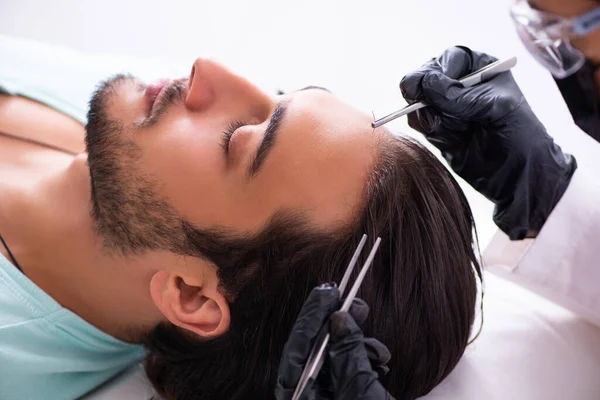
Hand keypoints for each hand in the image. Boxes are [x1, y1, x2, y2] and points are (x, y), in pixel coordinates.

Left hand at [275, 284, 393, 399]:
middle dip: (333, 324)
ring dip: (354, 342)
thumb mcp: (360, 391)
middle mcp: (309, 397)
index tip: (326, 292)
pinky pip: (347, 371)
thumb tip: (340, 318)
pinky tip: (380, 360)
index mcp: (301, 398)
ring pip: (332, 358)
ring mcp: (327, 397)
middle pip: (312, 352)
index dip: (311, 318)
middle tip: (348, 299)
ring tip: (374, 340)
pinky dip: (363, 360)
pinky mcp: (346, 396)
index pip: (295, 351)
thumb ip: (348, 355)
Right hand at [400, 46, 576, 239]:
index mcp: (481, 70)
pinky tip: (452, 140)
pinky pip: (421, 123)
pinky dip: (432, 132)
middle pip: (427, 79)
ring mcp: (448, 109)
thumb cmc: (520, 136)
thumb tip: (425, 83)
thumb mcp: (495, 108)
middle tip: (431, 109)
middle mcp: (462, 86)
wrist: (518, 176)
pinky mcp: (439, 130)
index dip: (436, 71)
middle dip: (429, 96)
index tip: (429, 86)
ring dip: (433, 118)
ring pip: (420, 103)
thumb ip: (458, 95)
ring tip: (458, 131)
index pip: (449, 59)